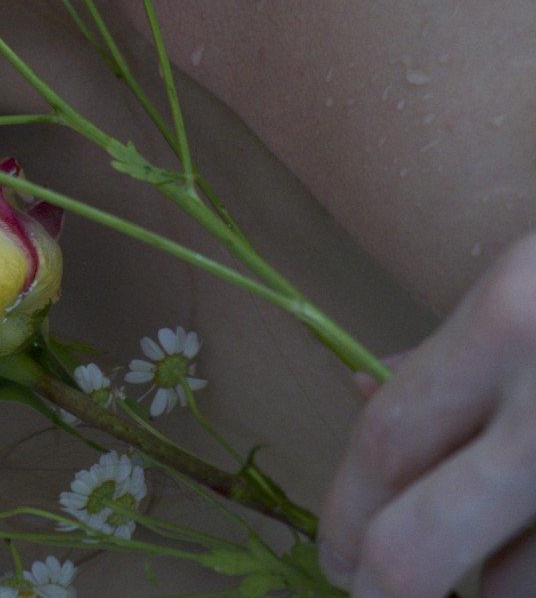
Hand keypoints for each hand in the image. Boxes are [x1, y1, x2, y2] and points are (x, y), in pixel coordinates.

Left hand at [319, 234, 535, 597]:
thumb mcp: (534, 282)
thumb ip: (455, 349)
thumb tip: (364, 392)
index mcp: (511, 321)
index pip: (386, 442)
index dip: (343, 508)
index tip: (333, 552)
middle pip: (420, 548)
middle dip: (383, 588)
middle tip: (368, 593)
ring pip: (514, 590)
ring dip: (490, 591)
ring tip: (485, 570)